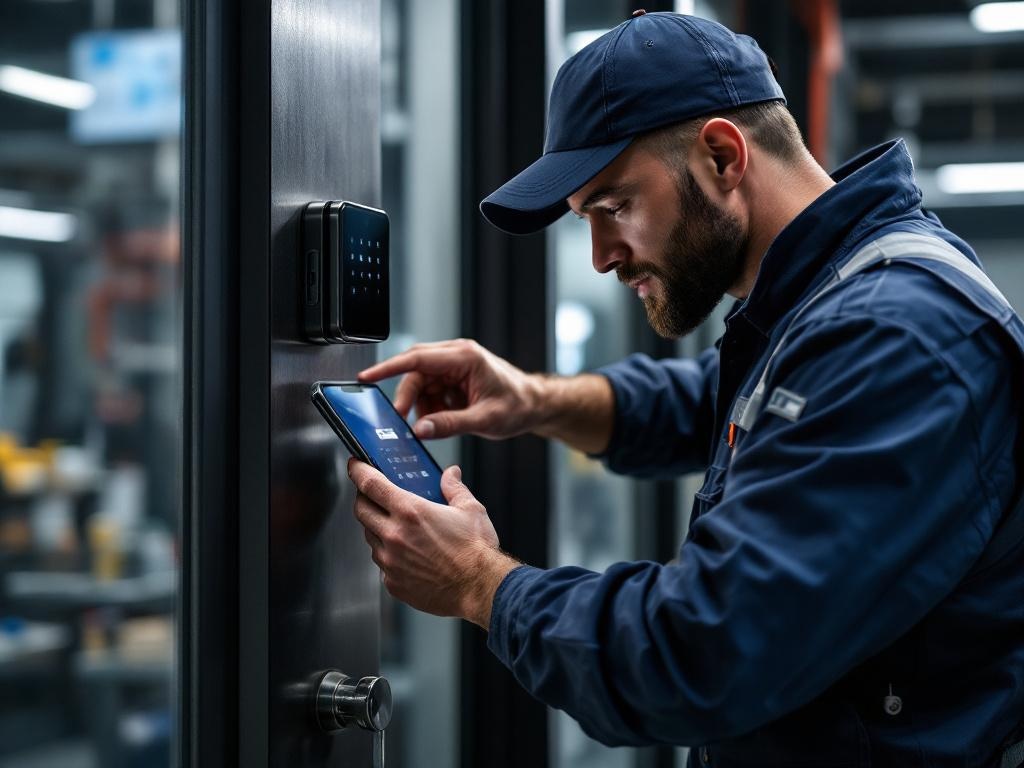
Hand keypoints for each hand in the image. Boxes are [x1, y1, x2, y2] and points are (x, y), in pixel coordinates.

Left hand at [348, 458, 519, 627]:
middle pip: (361, 510)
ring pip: (370, 537)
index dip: (358, 471)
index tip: (356, 465)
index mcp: (411, 512)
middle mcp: (394, 536)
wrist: (480, 588)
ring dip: (377, 528)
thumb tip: (450, 474)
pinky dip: (389, 555)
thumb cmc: (476, 551)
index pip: (370, 484)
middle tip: (374, 496)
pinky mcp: (393, 583)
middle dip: (364, 499)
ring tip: (398, 528)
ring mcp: (390, 561)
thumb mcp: (470, 509)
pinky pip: (381, 564)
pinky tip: (407, 554)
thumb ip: (454, 488)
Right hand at [357, 338, 544, 440]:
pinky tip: (446, 418)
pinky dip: (432, 407)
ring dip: (422, 406)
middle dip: (407, 397)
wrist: (535, 404)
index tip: (366, 377)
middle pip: (415, 372)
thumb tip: (420, 429)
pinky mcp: (454, 376)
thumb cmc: (518, 406)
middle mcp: (457, 355)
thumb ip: (449, 425)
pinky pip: (431, 390)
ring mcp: (455, 365)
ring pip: (421, 383)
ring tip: (438, 423)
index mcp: (464, 357)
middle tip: (402, 421)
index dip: (388, 368)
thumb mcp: (484, 420)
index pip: (417, 359)